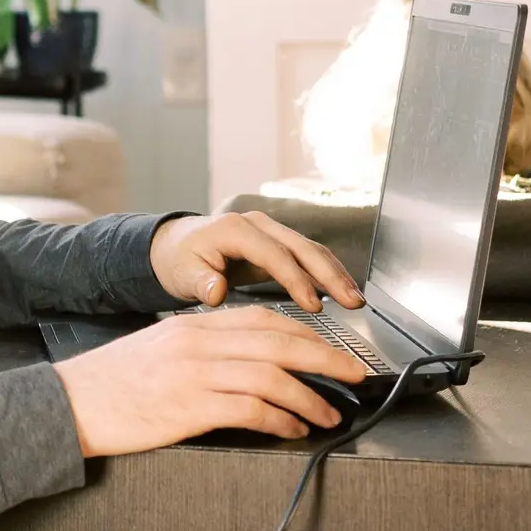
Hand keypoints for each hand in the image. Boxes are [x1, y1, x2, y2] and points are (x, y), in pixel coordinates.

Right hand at [53, 308, 372, 454]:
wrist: (70, 403)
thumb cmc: (114, 382)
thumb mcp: (161, 349)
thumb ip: (203, 348)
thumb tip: (250, 363)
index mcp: (194, 324)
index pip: (264, 319)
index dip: (306, 333)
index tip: (332, 350)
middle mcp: (199, 341)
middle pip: (279, 341)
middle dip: (326, 359)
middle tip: (355, 376)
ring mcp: (195, 373)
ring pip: (273, 376)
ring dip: (311, 397)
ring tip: (329, 414)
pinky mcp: (190, 408)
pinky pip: (251, 409)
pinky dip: (282, 419)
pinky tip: (293, 429)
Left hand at [150, 210, 363, 311]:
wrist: (175, 245)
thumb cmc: (179, 259)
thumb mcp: (182, 272)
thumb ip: (201, 282)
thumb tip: (216, 292)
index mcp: (236, 229)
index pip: (274, 254)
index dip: (296, 279)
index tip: (313, 305)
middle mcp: (258, 225)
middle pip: (302, 247)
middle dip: (330, 274)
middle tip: (352, 301)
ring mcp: (270, 232)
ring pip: (311, 250)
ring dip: (335, 273)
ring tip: (355, 300)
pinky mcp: (276, 244)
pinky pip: (307, 256)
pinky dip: (327, 273)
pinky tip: (341, 292)